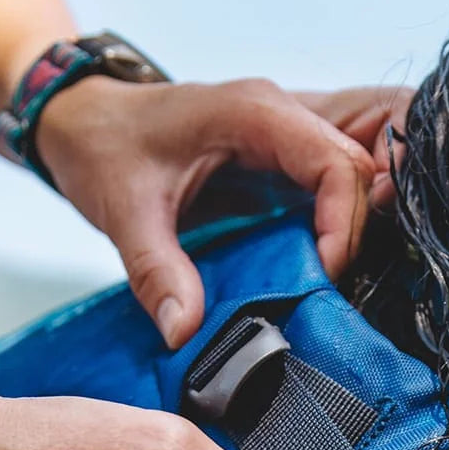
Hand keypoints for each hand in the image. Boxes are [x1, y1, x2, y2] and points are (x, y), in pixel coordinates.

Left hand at [35, 77, 412, 348]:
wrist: (85, 121)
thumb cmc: (104, 147)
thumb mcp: (123, 211)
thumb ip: (157, 271)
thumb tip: (186, 334)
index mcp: (256, 115)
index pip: (336, 164)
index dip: (342, 226)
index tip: (323, 277)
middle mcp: (284, 117)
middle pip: (364, 167)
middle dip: (364, 229)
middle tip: (337, 286)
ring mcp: (289, 138)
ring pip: (360, 174)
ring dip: (362, 225)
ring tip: (340, 280)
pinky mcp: (284, 164)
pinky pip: (336, 189)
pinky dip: (341, 227)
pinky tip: (325, 270)